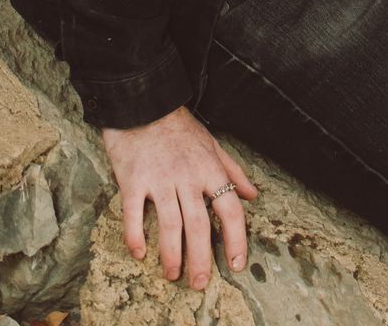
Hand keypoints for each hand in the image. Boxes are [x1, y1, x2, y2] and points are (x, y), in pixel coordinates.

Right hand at [102, 105, 256, 289]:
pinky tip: (139, 253)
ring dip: (172, 254)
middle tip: (201, 283)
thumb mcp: (213, 145)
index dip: (236, 239)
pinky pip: (134, 214)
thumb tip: (253, 195)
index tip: (236, 265)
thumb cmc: (180, 128)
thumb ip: (233, 171)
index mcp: (210, 170)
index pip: (230, 209)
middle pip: (200, 224)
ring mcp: (160, 179)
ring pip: (170, 224)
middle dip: (202, 258)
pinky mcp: (133, 180)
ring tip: (173, 275)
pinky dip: (136, 235)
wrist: (146, 103)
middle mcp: (188, 177)